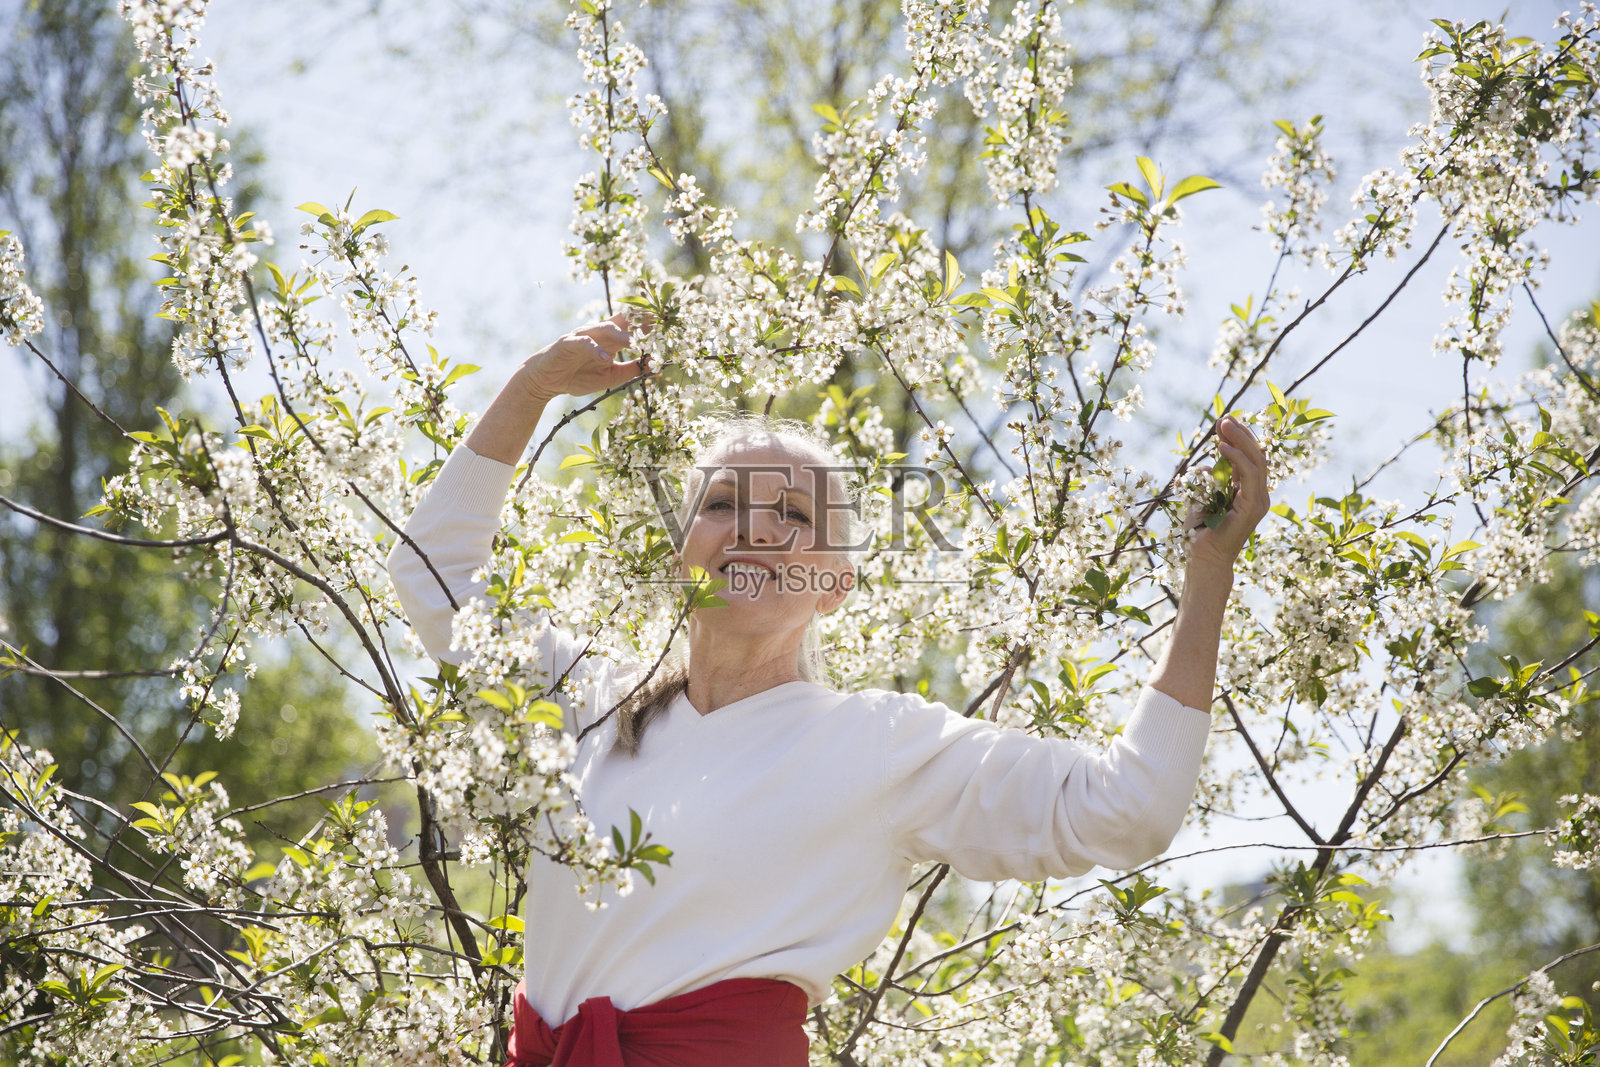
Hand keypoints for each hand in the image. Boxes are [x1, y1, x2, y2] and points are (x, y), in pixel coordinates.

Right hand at [514, 312, 647, 402]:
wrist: (548, 380)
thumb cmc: (580, 375)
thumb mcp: (612, 376)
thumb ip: (633, 369)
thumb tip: (657, 367)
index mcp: (612, 338)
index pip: (634, 325)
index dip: (651, 324)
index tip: (669, 327)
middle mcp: (600, 332)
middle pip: (624, 320)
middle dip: (641, 322)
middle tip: (659, 326)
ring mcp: (584, 335)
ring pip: (606, 328)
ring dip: (622, 335)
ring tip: (635, 344)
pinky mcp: (568, 342)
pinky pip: (585, 343)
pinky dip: (596, 351)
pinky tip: (605, 359)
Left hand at [1186, 416, 1269, 569]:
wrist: (1204, 558)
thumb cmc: (1200, 532)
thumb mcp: (1202, 497)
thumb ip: (1207, 482)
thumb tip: (1204, 467)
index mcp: (1248, 491)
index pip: (1249, 458)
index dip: (1238, 438)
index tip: (1223, 422)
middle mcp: (1257, 494)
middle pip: (1256, 455)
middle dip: (1240, 433)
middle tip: (1224, 418)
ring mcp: (1258, 500)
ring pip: (1256, 461)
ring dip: (1239, 440)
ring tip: (1223, 425)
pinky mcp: (1253, 506)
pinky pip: (1248, 475)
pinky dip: (1236, 458)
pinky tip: (1221, 446)